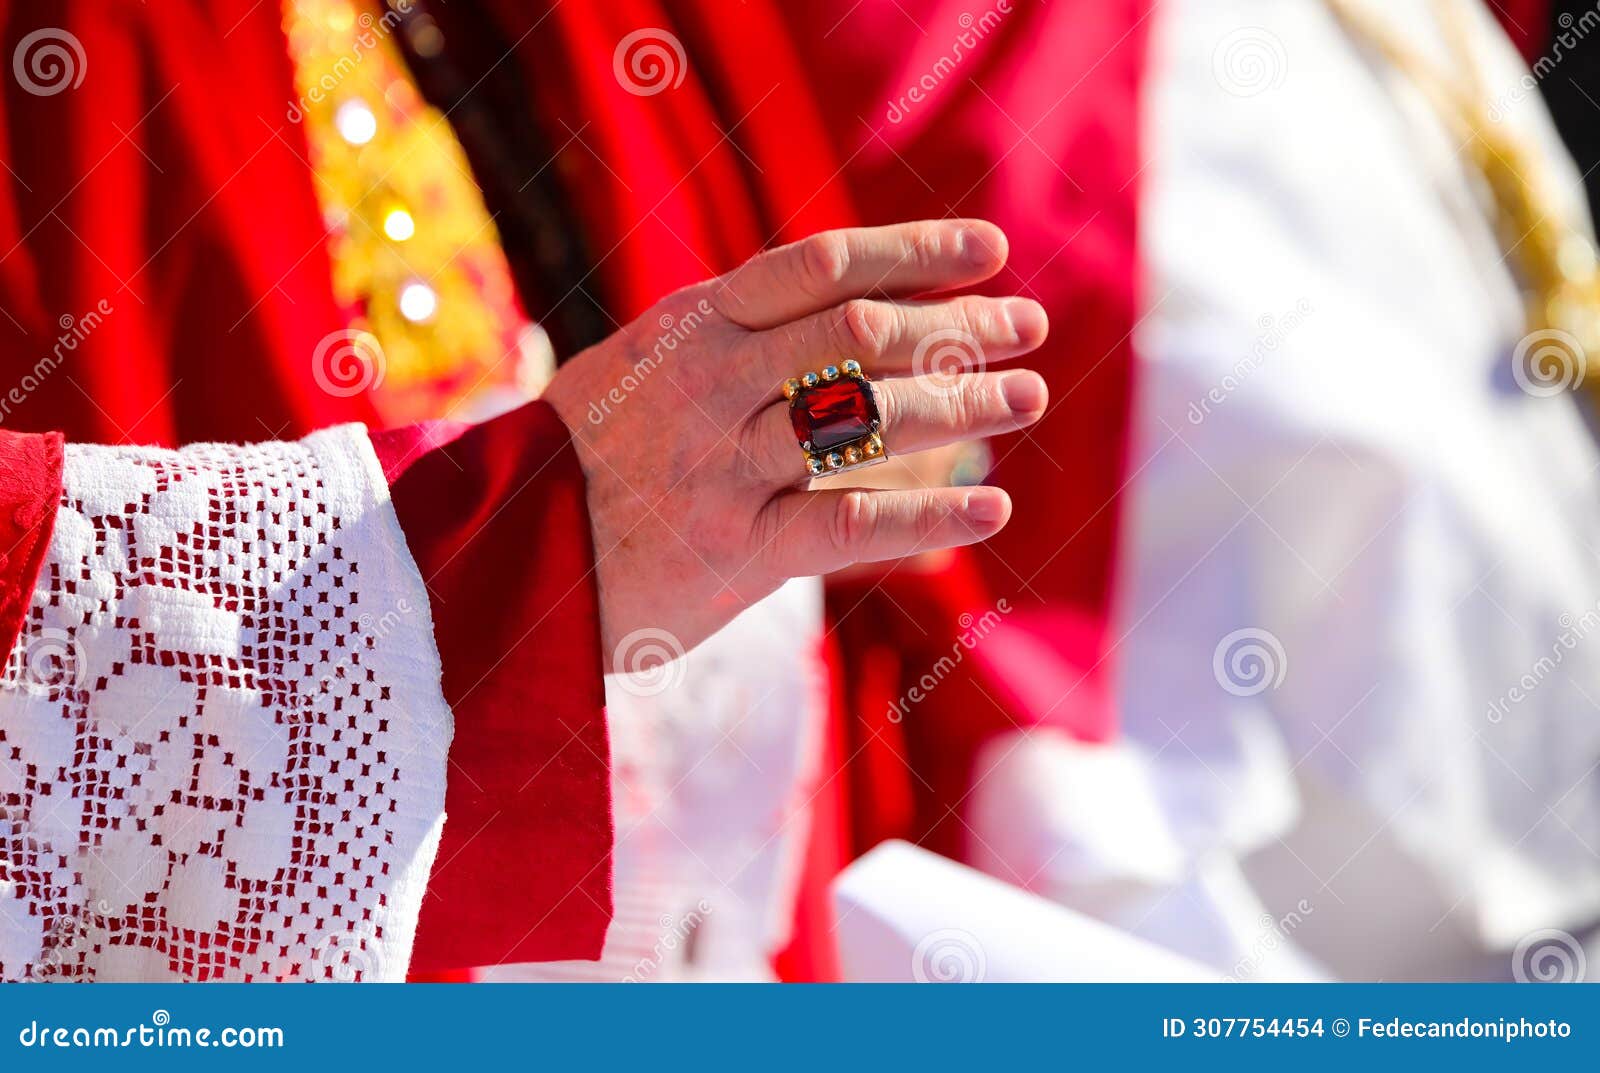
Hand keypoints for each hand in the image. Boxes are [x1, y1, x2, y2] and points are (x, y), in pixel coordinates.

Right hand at [542, 220, 1048, 664]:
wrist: (507, 557)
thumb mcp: (640, 366)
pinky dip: (928, 517)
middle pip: (860, 334)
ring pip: (864, 416)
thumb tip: (851, 302)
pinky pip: (847, 526)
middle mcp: (710, 382)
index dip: (914, 251)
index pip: (821, 265)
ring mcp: (721, 464)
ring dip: (963, 403)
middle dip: (958, 325)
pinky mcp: (732, 549)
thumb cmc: (587, 457)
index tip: (988, 248)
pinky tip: (991, 510)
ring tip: (1028, 396)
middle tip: (1029, 326)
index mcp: (691, 325)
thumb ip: (731, 336)